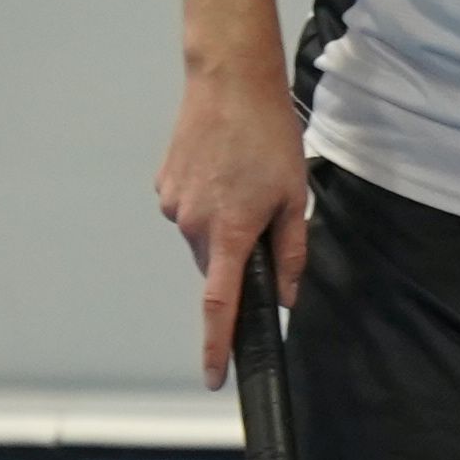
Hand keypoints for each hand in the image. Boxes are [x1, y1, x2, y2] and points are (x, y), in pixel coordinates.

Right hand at [153, 69, 311, 385]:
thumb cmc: (268, 136)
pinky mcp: (164, 186)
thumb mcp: (294, 197)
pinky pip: (191, 213)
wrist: (229, 83)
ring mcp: (173, 205)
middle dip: (239, 259)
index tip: (214, 376)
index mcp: (229, 233)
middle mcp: (193, 224)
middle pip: (216, 267)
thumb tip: (286, 297)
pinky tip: (225, 171)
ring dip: (225, 228)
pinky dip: (210, 205)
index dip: (217, 345)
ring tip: (244, 181)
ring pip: (204, 239)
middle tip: (264, 215)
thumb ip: (291, 252)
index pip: (220, 304)